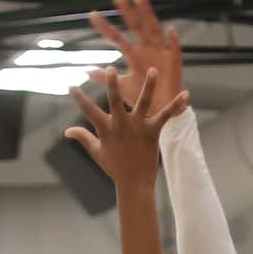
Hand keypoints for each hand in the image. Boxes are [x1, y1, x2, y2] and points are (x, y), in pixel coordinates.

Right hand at [65, 65, 188, 186]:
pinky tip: (186, 93)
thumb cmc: (114, 168)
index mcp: (106, 129)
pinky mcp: (152, 132)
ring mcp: (137, 128)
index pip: (88, 110)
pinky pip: (165, 115)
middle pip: (115, 101)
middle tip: (110, 69)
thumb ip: (83, 137)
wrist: (134, 184)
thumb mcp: (96, 151)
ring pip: (143, 102)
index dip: (78, 98)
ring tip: (154, 70)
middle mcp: (121, 126)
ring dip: (149, 86)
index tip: (70, 85)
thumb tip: (66, 130)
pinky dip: (176, 105)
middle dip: (112, 85)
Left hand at [89, 0, 184, 110]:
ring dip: (147, 14)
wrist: (160, 108)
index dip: (105, 27)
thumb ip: (105, 78)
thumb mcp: (122, 85)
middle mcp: (146, 48)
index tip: (91, 15)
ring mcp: (160, 52)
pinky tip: (170, 30)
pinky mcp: (174, 62)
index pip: (116, 37)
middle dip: (127, 11)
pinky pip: (174, 49)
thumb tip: (86, 72)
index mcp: (133, 54)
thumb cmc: (142, 95)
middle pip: (135, 26)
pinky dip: (172, 40)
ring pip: (153, 29)